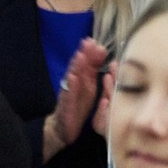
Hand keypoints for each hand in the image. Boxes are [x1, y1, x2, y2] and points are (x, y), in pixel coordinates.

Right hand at [39, 37, 109, 161]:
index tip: (95, 42)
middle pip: (79, 66)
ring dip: (76, 66)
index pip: (86, 63)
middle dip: (83, 54)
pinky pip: (68, 93)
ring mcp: (69, 91)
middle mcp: (75, 82)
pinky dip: (70, 84)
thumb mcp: (89, 87)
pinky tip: (73, 77)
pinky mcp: (66, 103)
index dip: (90, 53)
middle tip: (88, 42)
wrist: (64, 125)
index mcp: (83, 79)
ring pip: (73, 76)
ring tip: (80, 55)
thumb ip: (94, 71)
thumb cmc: (78, 105)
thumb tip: (103, 54)